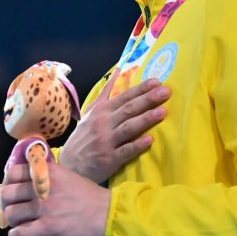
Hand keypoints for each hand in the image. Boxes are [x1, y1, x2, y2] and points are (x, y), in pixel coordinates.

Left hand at [0, 162, 109, 235]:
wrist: (108, 213)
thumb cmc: (90, 196)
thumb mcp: (68, 176)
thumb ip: (48, 176)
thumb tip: (29, 180)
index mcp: (47, 171)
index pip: (13, 171)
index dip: (10, 182)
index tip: (16, 191)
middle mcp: (42, 186)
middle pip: (6, 193)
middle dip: (8, 203)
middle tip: (17, 209)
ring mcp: (44, 207)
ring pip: (11, 213)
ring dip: (14, 221)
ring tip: (22, 223)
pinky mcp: (47, 226)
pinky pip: (18, 232)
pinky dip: (17, 235)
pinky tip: (25, 235)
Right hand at [60, 68, 170, 183]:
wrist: (70, 165)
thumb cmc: (84, 136)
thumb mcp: (91, 112)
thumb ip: (106, 93)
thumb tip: (118, 71)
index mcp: (102, 110)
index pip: (124, 97)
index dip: (141, 89)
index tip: (157, 82)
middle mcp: (104, 123)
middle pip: (129, 109)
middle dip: (148, 99)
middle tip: (166, 92)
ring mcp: (106, 141)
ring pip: (129, 127)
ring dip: (146, 119)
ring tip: (163, 112)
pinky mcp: (109, 158)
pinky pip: (125, 150)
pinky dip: (137, 145)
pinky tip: (150, 140)